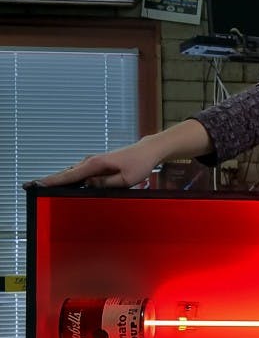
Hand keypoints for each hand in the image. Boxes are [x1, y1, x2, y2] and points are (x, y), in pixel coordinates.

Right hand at [23, 140, 160, 189]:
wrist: (148, 151)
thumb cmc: (139, 164)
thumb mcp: (126, 180)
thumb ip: (105, 184)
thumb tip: (88, 185)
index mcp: (96, 164)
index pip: (70, 175)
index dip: (53, 181)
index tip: (38, 184)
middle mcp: (91, 161)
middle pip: (66, 173)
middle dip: (51, 180)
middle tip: (32, 186)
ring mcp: (93, 161)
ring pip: (72, 172)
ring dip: (60, 179)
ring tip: (43, 186)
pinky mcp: (97, 164)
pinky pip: (80, 172)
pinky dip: (71, 177)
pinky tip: (64, 184)